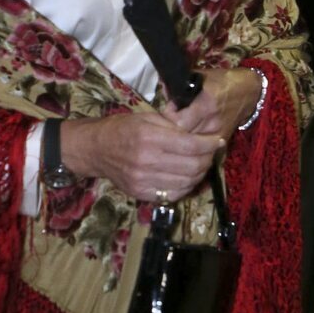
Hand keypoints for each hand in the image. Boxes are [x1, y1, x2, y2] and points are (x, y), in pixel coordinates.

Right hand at [59, 110, 223, 202]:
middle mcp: (147, 161)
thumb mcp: (147, 118)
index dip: (209, 144)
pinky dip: (186, 186)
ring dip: (200, 173)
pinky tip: (188, 176)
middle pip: (192, 166)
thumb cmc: (122, 129)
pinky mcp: (141, 193)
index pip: (191, 145)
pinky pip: (173, 194)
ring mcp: (143, 180)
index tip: (217, 140)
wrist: (96, 149)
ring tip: (201, 163)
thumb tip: (203, 129)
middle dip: (208, 159)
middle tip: (211, 152)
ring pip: (186, 182)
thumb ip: (174, 124)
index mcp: (149, 138)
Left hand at [162, 67, 261, 141]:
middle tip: (169, 122)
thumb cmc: (222, 80)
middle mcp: (212, 120)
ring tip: (178, 130)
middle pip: (183, 136)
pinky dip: (194, 145)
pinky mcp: (222, 140)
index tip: (169, 109)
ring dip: (182, 139)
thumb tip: (163, 91)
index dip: (169, 117)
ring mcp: (218, 133)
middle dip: (172, 130)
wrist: (248, 92)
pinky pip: (202, 149)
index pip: (178, 121)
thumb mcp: (201, 76)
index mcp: (207, 102)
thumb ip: (181, 85)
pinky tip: (189, 139)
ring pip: (191, 145)